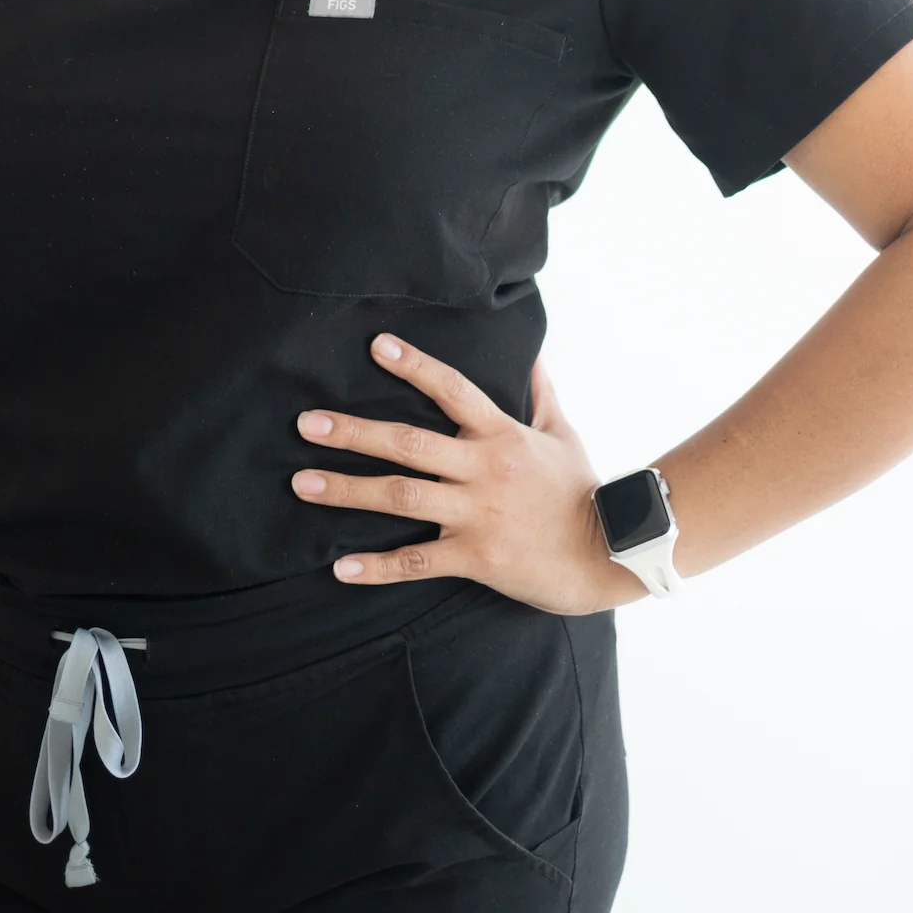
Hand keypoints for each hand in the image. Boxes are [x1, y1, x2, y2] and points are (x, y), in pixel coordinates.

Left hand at [291, 332, 634, 614]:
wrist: (610, 554)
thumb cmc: (584, 491)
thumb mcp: (564, 434)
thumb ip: (541, 394)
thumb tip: (535, 353)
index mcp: (502, 434)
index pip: (451, 388)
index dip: (413, 365)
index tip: (374, 345)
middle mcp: (484, 469)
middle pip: (408, 442)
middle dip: (353, 432)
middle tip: (306, 423)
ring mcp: (477, 514)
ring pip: (401, 496)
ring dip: (347, 490)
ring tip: (302, 483)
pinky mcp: (476, 557)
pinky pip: (416, 561)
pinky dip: (376, 567)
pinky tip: (339, 567)